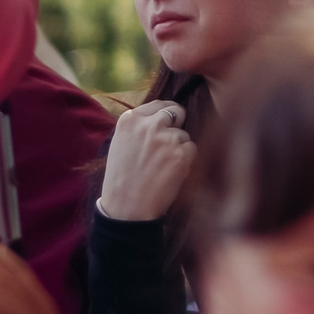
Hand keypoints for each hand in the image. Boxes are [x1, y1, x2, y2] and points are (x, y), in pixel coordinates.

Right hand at [97, 100, 195, 222]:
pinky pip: (191, 149)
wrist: (126, 209)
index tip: (165, 124)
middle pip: (176, 112)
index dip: (164, 115)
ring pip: (183, 134)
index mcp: (130, 120)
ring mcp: (167, 138)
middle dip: (176, 124)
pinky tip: (170, 173)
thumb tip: (162, 115)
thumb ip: (139, 127)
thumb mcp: (121, 144)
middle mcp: (149, 125)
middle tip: (169, 143)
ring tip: (160, 167)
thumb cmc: (122, 179)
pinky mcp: (181, 154)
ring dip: (178, 147)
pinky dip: (186, 160)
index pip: (158, 104)